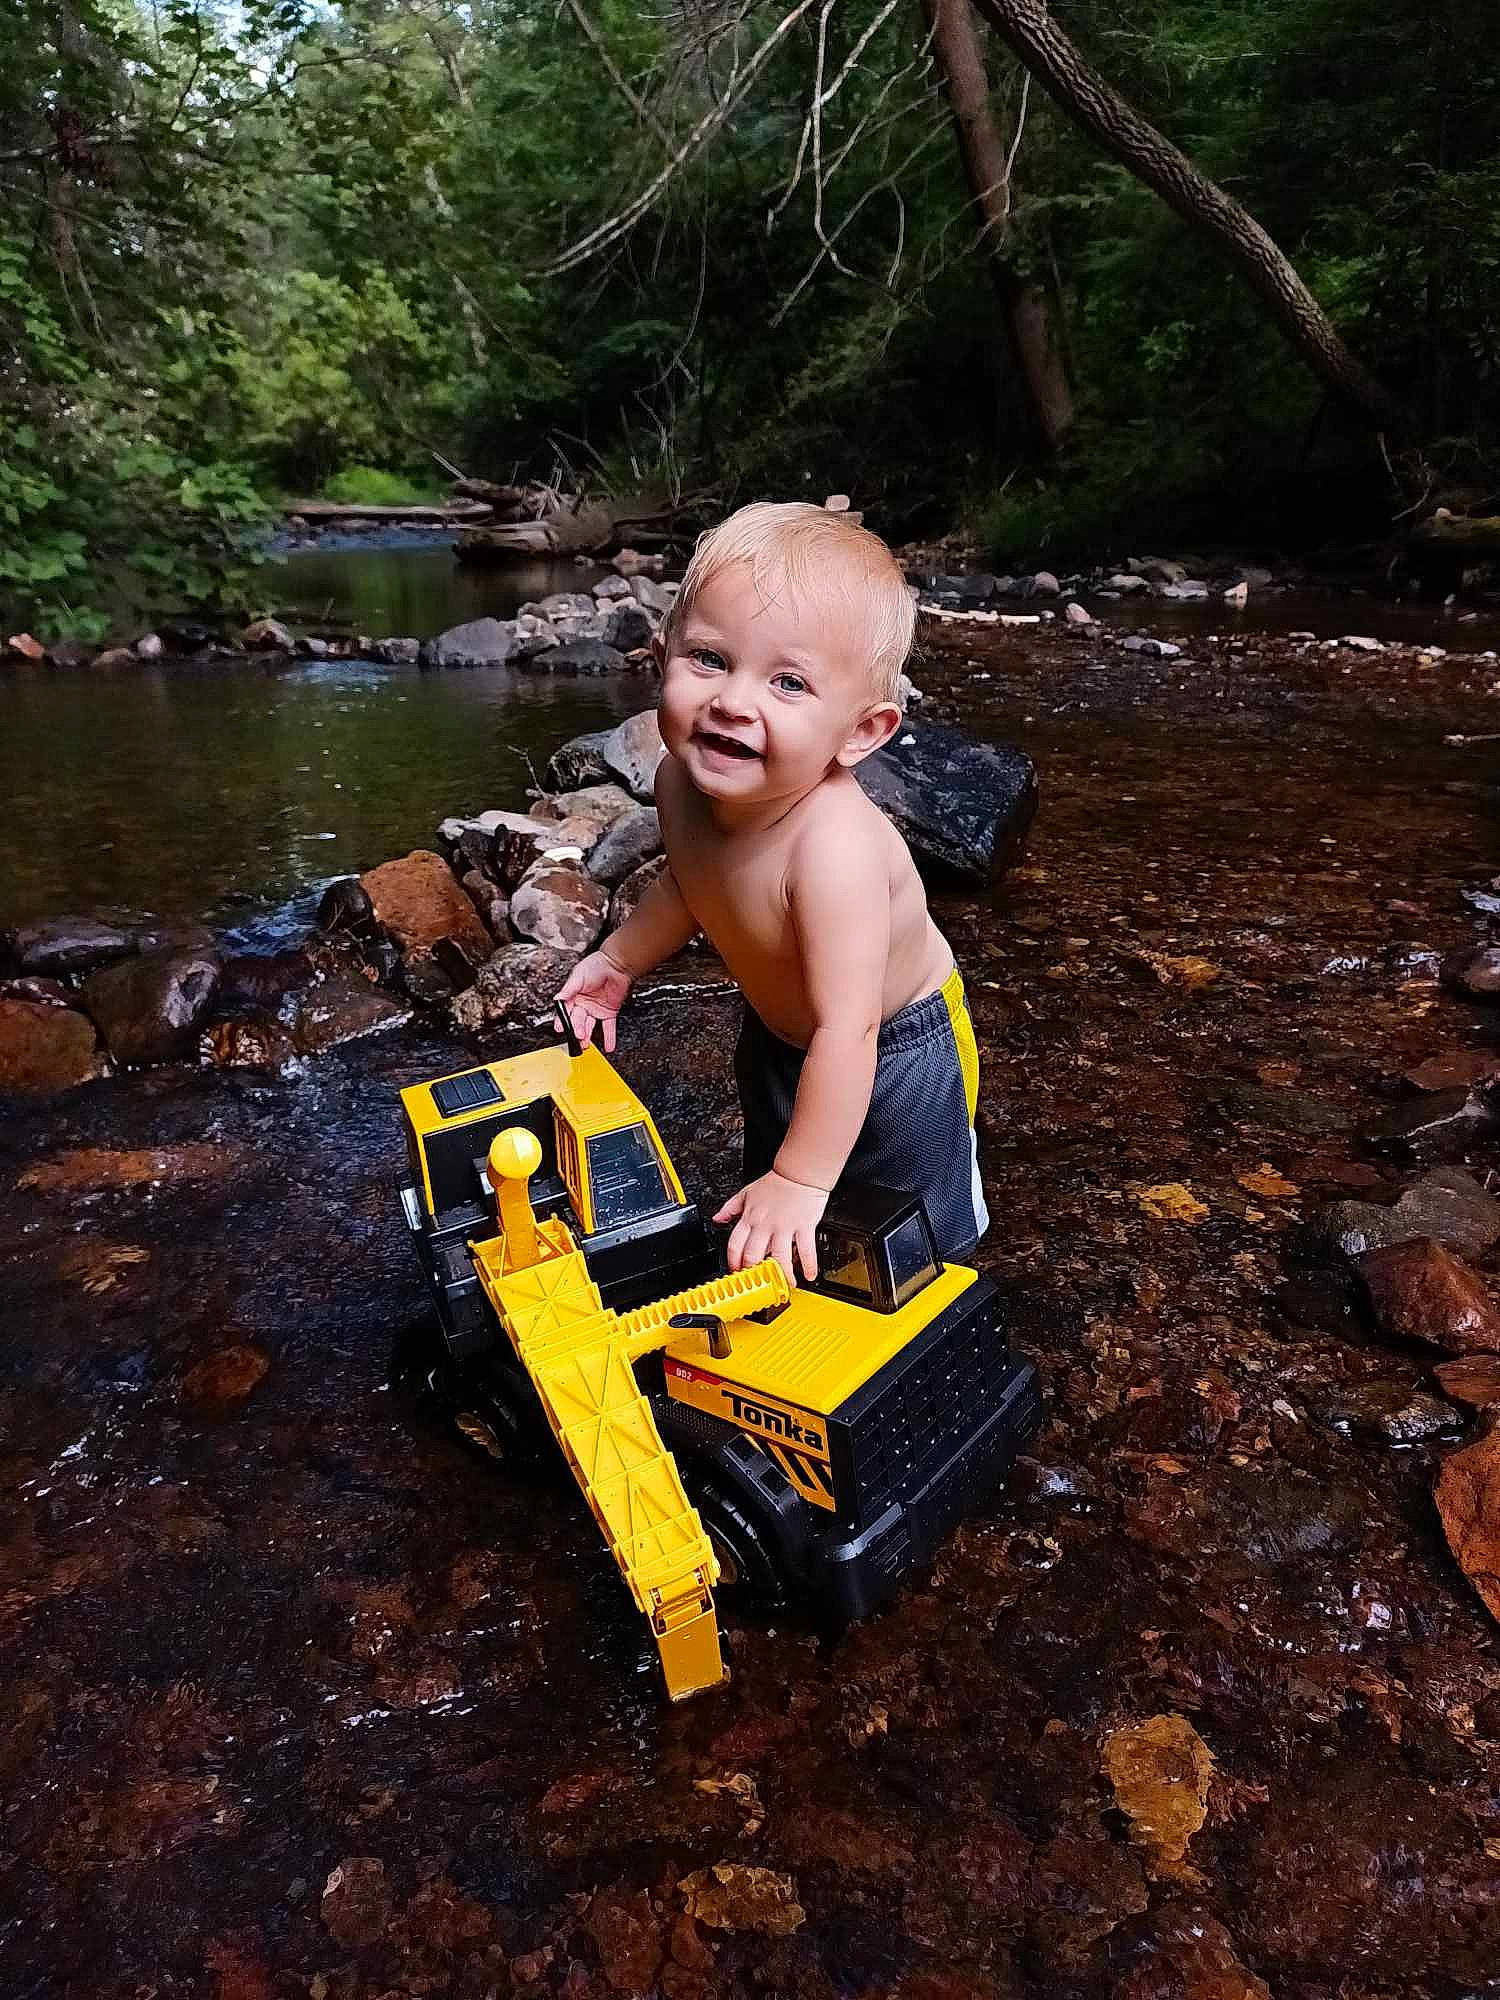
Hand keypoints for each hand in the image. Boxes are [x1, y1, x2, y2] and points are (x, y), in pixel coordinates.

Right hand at [556, 949, 633, 1052]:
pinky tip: (608, 1047)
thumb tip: (558, 998)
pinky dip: (609, 1038)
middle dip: (576, 1030)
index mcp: (573, 997)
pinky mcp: (609, 1012)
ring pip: (590, 1026)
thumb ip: (569, 989)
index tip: (560, 1028)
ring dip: (588, 1036)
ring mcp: (596, 1010)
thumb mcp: (579, 976)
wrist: (617, 964)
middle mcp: (583, 1005)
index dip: (563, 1021)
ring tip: (586, 1044)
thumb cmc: (596, 965)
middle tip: (577, 1036)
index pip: (565, 1012)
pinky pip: (608, 1027)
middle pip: (578, 1021)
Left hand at [714, 1170, 826, 1284]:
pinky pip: (806, 1250)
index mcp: (750, 1218)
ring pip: (779, 1258)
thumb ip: (730, 1208)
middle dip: (754, 1273)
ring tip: (786, 1285)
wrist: (799, 1172)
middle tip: (759, 1283)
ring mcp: (785, 1227)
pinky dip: (808, 1265)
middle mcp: (765, 1224)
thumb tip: (717, 1218)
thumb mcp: (746, 1193)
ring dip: (781, 1275)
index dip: (733, 1263)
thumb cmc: (776, 1183)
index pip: (735, 1245)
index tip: (737, 1272)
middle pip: (753, 1256)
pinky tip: (809, 1274)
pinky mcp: (804, 1226)